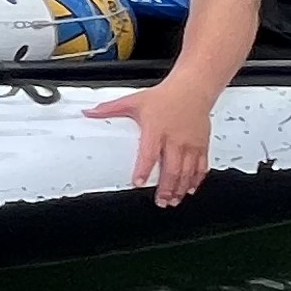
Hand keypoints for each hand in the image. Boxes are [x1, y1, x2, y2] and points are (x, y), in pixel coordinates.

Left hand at [87, 76, 218, 205]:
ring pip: (187, 171)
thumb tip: (88, 112)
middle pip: (171, 169)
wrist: (192, 89)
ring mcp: (190, 144)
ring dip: (180, 188)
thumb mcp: (134, 101)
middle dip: (165, 188)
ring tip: (173, 200)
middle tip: (160, 201)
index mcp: (156, 130)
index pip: (148, 153)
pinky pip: (201, 166)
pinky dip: (196, 180)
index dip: (143, 169)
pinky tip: (190, 189)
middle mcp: (175, 139)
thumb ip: (110, 109)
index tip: (137, 183)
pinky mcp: (202, 145)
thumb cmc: (164, 97)